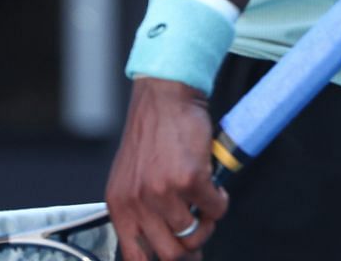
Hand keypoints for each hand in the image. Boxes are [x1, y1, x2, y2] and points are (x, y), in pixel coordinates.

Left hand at [106, 77, 227, 260]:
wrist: (164, 96)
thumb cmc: (151, 133)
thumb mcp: (131, 178)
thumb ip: (141, 210)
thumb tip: (165, 243)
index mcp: (120, 205)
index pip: (135, 258)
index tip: (181, 257)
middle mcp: (138, 202)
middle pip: (171, 253)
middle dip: (191, 245)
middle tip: (198, 228)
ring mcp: (163, 192)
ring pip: (195, 234)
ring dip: (208, 221)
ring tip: (205, 201)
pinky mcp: (190, 179)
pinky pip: (216, 209)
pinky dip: (220, 202)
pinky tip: (214, 186)